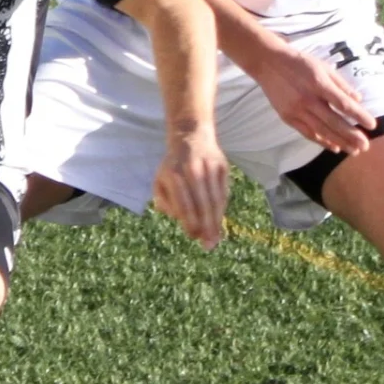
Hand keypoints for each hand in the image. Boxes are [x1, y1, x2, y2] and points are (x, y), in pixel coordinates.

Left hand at [150, 126, 229, 250]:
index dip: (190, 223)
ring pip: (216, 199)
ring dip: (216, 222)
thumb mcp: (159, 181)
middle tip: (208, 245)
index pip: (184, 204)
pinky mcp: (222, 166)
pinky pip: (223, 192)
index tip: (193, 237)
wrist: (190, 138)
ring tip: (215, 239)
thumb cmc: (172, 168)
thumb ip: (164, 202)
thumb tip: (178, 219)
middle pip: (202, 204)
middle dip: (206, 227)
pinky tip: (219, 222)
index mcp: (173, 174)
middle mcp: (192, 170)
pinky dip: (221, 209)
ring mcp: (209, 167)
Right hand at [249, 41, 376, 153]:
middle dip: (351, 135)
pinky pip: (307, 133)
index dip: (359, 115)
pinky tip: (334, 147)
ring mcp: (296, 110)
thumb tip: (358, 99)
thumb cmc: (300, 63)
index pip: (343, 104)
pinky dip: (321, 141)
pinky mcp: (287, 117)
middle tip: (366, 146)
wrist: (268, 63)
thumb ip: (341, 84)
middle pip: (333, 122)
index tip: (373, 125)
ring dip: (339, 142)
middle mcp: (307, 99)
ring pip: (321, 131)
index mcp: (318, 83)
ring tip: (354, 151)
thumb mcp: (323, 67)